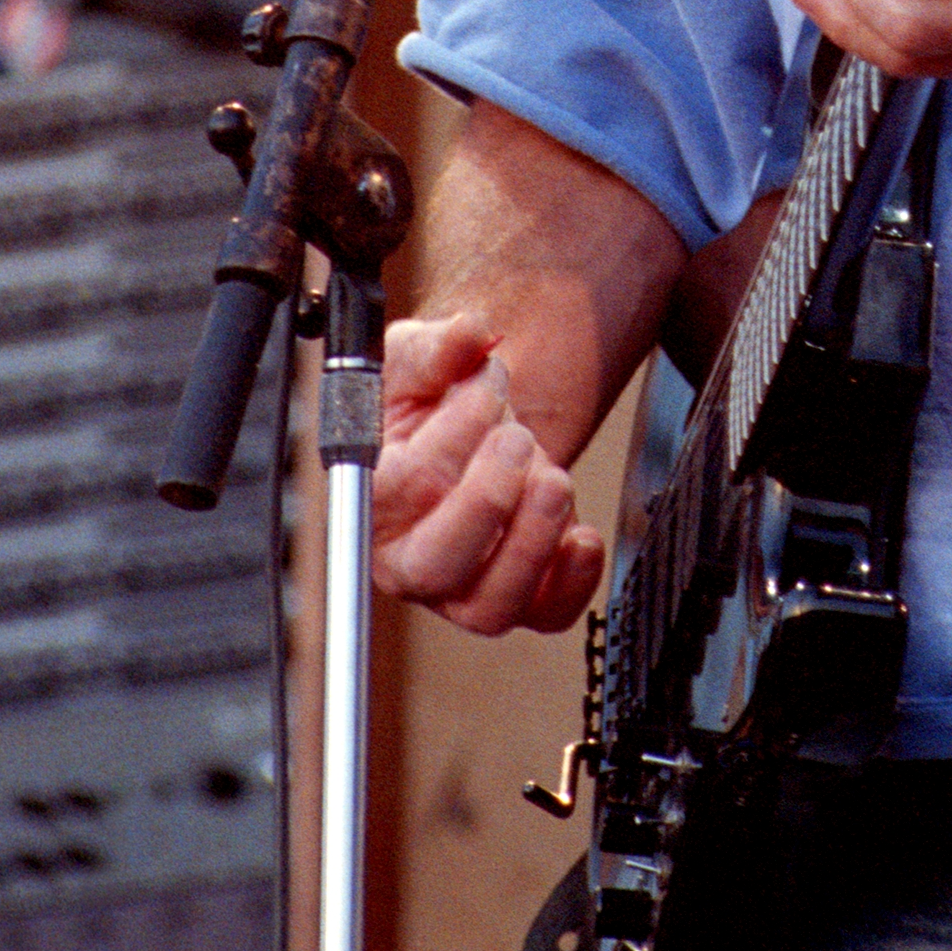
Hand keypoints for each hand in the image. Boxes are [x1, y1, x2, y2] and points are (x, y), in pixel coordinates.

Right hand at [371, 310, 605, 634]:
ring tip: (552, 477)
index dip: (452, 434)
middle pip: (437, 564)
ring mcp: (460, 585)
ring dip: (532, 538)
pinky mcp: (516, 595)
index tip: (484, 386)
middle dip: (489, 496)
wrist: (473, 425)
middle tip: (518, 439)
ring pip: (489, 605)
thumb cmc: (428, 400)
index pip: (399, 489)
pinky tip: (581, 536)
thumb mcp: (418, 359)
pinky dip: (572, 582)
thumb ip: (435, 345)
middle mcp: (405, 554)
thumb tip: (468, 334)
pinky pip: (545, 616)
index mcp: (370, 496)